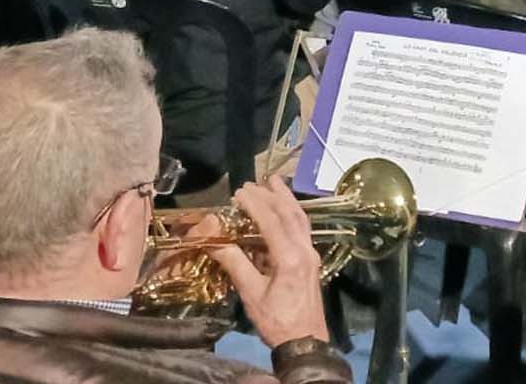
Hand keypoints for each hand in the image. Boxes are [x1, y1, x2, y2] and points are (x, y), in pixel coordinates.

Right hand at [207, 178, 330, 344]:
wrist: (305, 341)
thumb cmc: (276, 320)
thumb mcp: (251, 294)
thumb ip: (235, 264)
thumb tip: (213, 241)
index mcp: (290, 258)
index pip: (272, 222)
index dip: (255, 204)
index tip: (238, 193)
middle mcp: (305, 250)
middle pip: (290, 214)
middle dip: (270, 196)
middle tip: (252, 183)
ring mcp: (311, 254)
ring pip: (300, 219)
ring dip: (286, 200)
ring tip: (274, 183)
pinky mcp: (312, 260)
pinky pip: (303, 229)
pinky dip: (292, 214)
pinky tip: (283, 209)